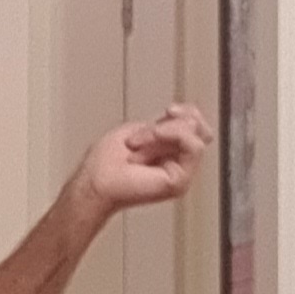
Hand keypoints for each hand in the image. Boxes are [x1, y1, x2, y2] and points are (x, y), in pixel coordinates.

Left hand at [75, 103, 214, 214]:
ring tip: (140, 144)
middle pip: (199, 127)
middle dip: (172, 122)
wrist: (95, 182)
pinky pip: (194, 146)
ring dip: (164, 131)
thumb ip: (168, 123)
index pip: (196, 123)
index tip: (168, 110)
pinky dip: (172, 136)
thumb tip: (188, 118)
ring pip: (197, 135)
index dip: (186, 111)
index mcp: (168, 150)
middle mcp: (177, 162)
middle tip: (147, 133)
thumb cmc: (105, 164)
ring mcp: (181, 173)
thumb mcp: (141, 130)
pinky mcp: (180, 182)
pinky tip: (150, 145)